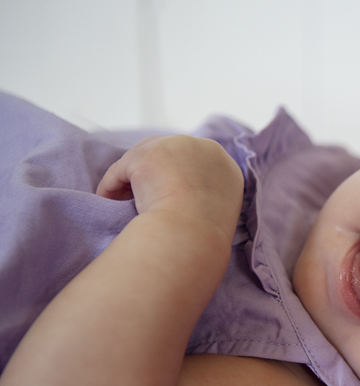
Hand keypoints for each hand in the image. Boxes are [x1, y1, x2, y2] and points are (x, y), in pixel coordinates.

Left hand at [97, 135, 243, 236]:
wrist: (193, 236)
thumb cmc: (205, 237)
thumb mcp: (217, 212)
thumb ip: (206, 196)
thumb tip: (185, 198)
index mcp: (225, 166)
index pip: (197, 163)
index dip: (180, 178)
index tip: (167, 196)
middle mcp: (202, 149)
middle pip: (169, 153)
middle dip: (154, 173)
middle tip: (141, 198)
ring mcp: (174, 147)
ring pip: (144, 158)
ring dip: (132, 179)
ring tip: (121, 202)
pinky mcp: (145, 155)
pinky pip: (122, 169)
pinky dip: (112, 186)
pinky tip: (108, 202)